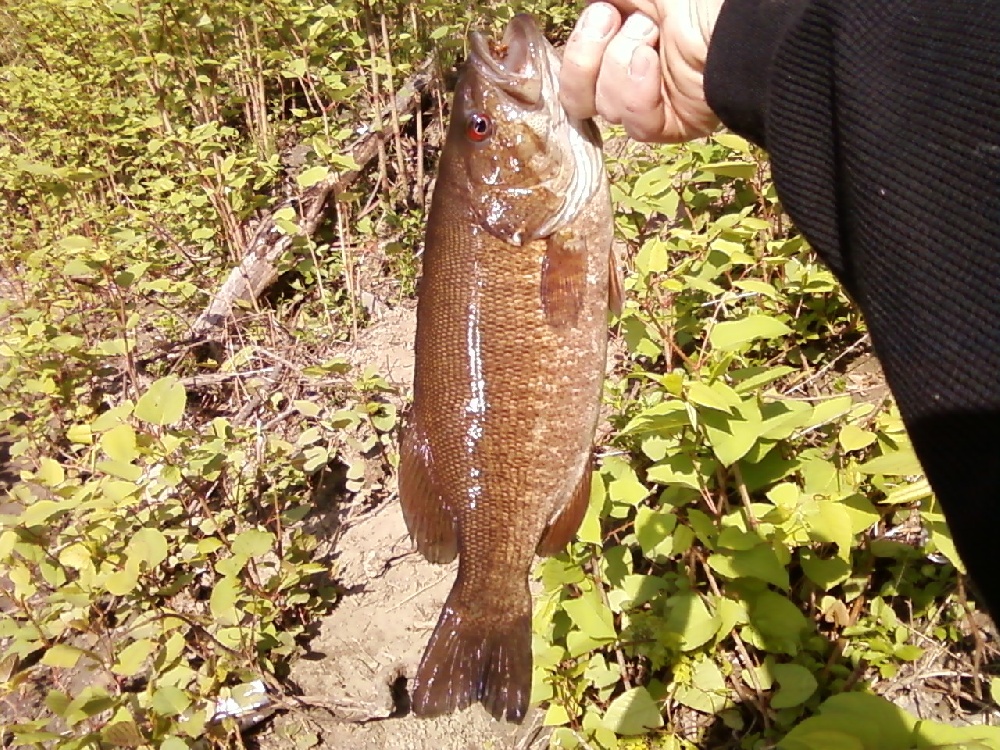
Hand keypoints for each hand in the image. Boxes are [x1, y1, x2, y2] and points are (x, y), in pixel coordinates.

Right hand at [559, 0, 722, 142]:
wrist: (730, 20)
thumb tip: (587, 6)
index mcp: (626, 31)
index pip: (581, 60)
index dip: (582, 45)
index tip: (602, 14)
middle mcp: (635, 67)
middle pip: (579, 92)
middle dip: (590, 53)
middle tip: (617, 20)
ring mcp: (654, 98)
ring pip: (605, 107)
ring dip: (619, 68)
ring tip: (653, 37)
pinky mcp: (672, 124)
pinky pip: (635, 124)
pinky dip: (636, 95)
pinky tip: (651, 64)